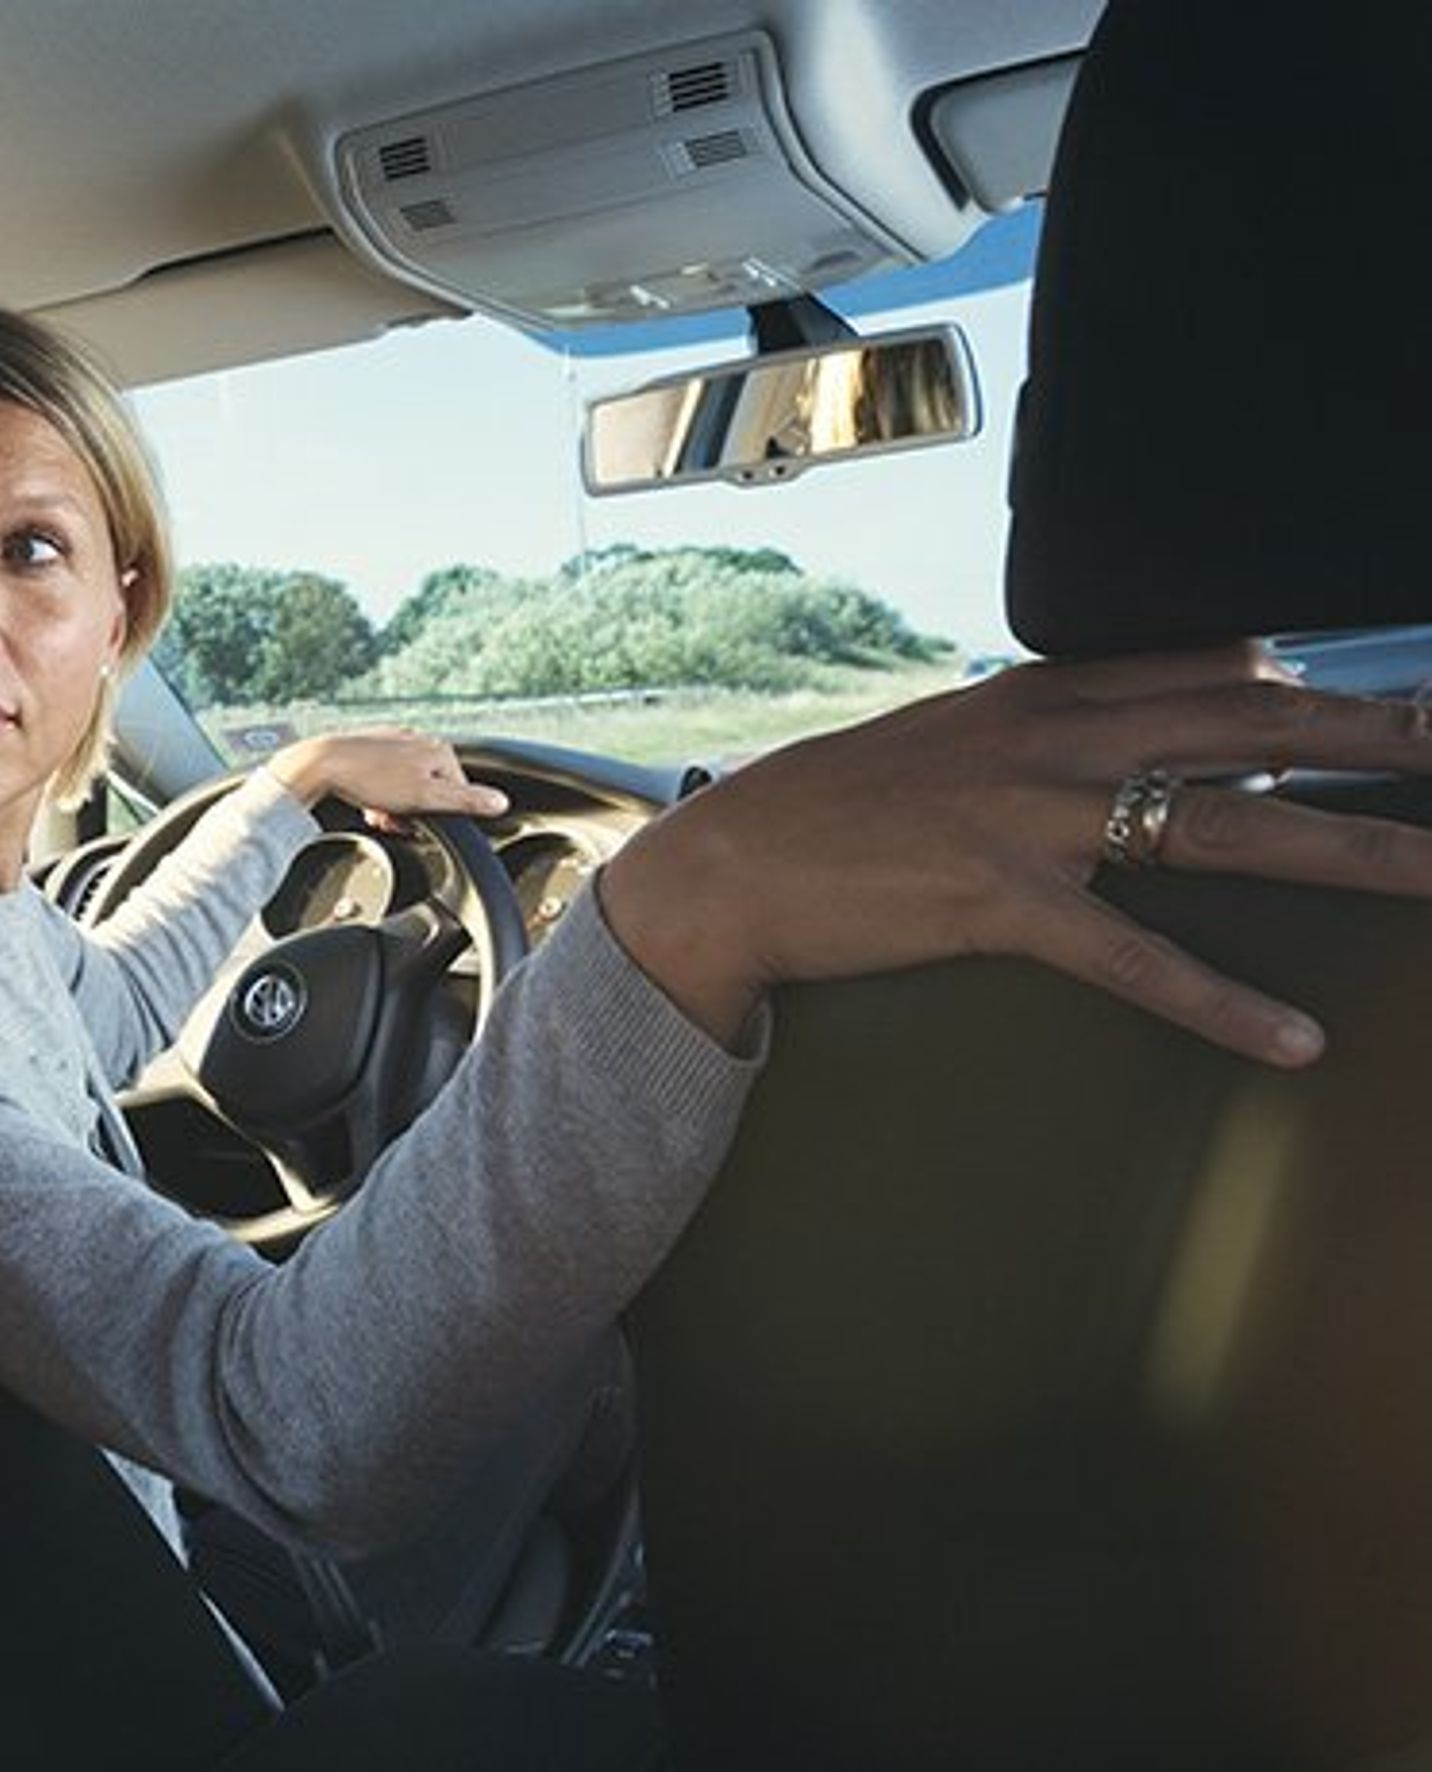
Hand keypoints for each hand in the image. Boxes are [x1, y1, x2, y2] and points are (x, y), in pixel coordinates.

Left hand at [267, 728, 508, 830]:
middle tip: (393, 820)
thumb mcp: (424, 797)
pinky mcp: (371, 749)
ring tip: (377, 811)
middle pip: (430, 790)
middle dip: (413, 811)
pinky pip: (384, 781)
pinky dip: (378, 796)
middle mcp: (418, 741)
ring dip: (394, 807)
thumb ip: (465, 801)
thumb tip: (500, 803)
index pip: (458, 792)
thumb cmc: (370, 779)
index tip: (418, 823)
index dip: (439, 815)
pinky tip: (366, 802)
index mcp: (438, 750)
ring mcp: (394, 743)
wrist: (321, 765)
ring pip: (405, 787)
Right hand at [596, 643, 1431, 1066]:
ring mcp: (1029, 817)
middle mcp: (1053, 737)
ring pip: (1221, 825)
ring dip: (1349, 849)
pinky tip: (1294, 1040)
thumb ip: (1065, 719)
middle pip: (1251, 726)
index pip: (1213, 665)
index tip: (1415, 695)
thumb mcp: (957, 737)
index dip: (1322, 680)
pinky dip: (1220, 1001)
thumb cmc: (838, 810)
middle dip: (1377, 734)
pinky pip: (1133, 956)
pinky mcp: (997, 902)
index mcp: (1045, 692)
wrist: (727, 865)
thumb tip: (1171, 703)